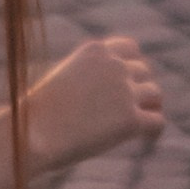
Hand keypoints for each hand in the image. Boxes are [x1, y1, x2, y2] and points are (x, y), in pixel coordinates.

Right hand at [25, 38, 163, 177]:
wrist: (32, 133)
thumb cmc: (36, 114)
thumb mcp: (61, 84)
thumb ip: (87, 81)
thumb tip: (110, 97)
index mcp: (95, 51)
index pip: (129, 49)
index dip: (133, 67)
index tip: (130, 83)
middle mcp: (113, 65)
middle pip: (144, 72)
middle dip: (140, 89)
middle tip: (135, 110)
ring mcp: (124, 91)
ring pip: (154, 94)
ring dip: (149, 108)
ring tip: (141, 126)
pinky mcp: (130, 119)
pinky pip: (157, 121)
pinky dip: (154, 131)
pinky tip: (147, 139)